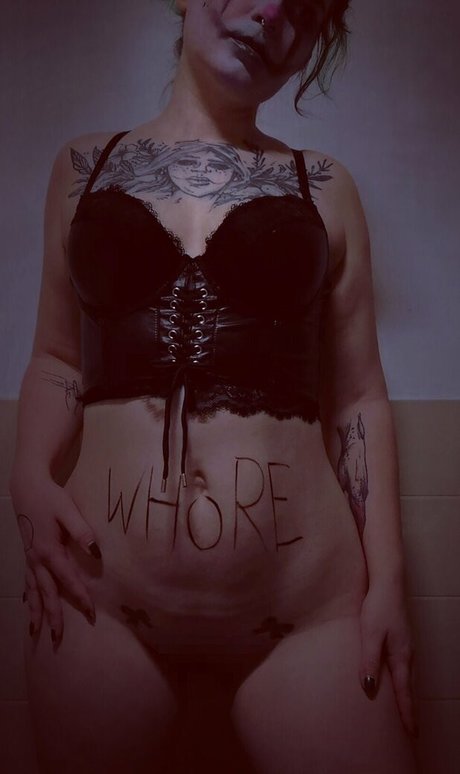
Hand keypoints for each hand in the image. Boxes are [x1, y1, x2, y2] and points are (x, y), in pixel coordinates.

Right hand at [12, 477, 101, 646]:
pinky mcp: (28, 553)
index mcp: (50, 551)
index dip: (80, 597)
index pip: (68, 580)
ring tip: (36, 631)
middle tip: (57, 637)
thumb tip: (95, 551)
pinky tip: (28, 605)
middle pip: (47, 593)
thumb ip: (82, 531)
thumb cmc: (50, 497)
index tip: (91, 612)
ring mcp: (30, 557)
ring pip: (33, 590)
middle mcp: (37, 559)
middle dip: (53, 616)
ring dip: (36, 611)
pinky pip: (27, 581)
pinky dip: (29, 595)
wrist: (27, 486)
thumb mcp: (68, 510)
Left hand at [359, 580, 417, 737]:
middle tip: (410, 730)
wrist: (388, 582)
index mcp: (401, 657)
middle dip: (409, 709)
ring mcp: (405, 646)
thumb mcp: (370, 634)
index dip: (408, 714)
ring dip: (405, 695)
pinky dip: (402, 681)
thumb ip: (369, 661)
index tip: (412, 734)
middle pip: (409, 688)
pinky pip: (402, 667)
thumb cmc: (378, 606)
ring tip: (403, 711)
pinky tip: (394, 681)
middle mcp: (407, 654)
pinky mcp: (400, 639)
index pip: (405, 693)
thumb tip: (370, 689)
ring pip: (406, 677)